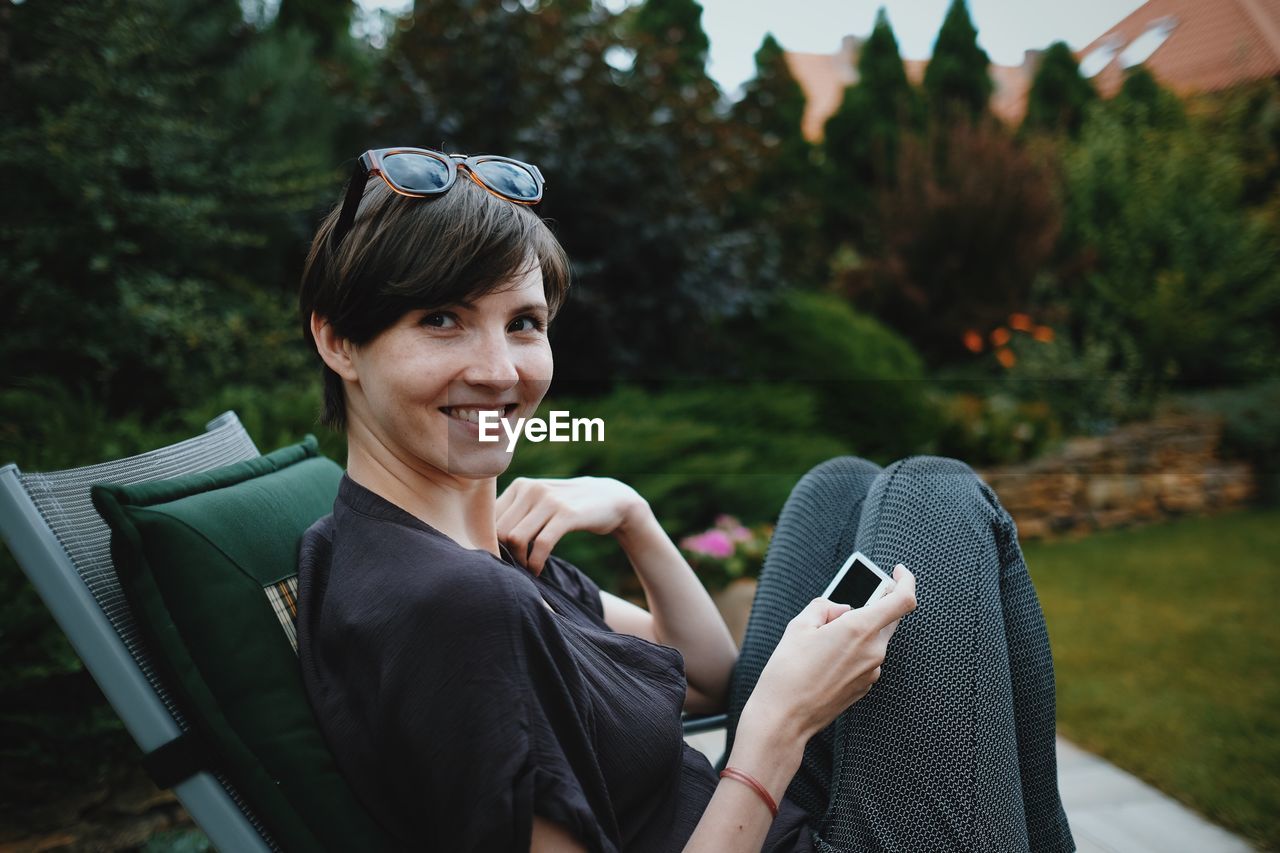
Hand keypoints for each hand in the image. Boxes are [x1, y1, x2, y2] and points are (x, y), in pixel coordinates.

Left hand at [495, 476, 648, 575]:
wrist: (610, 499)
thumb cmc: (569, 507)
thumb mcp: (541, 502)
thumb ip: (517, 514)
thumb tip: (486, 541)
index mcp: (521, 486)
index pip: (491, 519)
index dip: (492, 542)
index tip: (502, 557)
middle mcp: (532, 489)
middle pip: (500, 530)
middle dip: (505, 554)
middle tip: (514, 567)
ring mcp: (550, 501)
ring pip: (517, 538)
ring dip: (519, 561)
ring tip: (527, 569)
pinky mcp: (567, 515)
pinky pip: (541, 545)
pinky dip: (536, 563)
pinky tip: (538, 570)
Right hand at [743, 565, 916, 741]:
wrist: (784, 717)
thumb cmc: (788, 669)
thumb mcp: (799, 625)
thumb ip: (826, 607)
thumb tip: (842, 609)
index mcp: (860, 629)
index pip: (903, 599)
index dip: (906, 580)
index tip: (898, 571)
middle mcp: (874, 651)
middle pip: (888, 618)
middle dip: (873, 605)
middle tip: (848, 603)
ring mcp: (872, 671)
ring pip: (875, 639)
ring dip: (858, 629)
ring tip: (823, 636)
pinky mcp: (865, 686)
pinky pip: (866, 658)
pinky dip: (854, 649)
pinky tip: (826, 657)